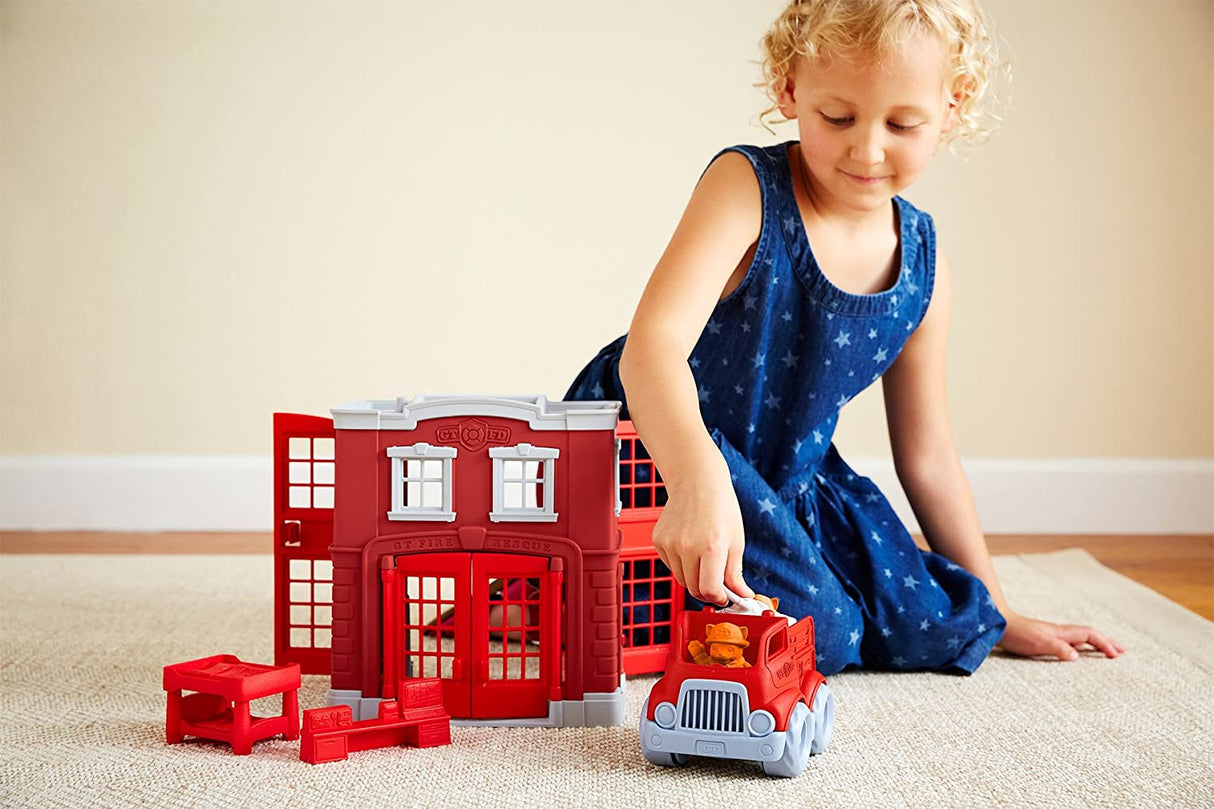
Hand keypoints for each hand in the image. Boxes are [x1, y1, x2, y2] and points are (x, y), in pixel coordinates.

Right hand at [651, 461, 751, 605]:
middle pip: (693, 588)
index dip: (718, 598)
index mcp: (712, 547)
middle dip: (706, 591)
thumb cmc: (720, 507)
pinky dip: (680, 564)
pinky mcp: (658, 540)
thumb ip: (735, 573)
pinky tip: (690, 546)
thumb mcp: (736, 540)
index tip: (724, 596)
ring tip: (703, 557)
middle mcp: (687, 546)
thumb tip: (741, 595)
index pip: (709, 589)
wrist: (696, 481)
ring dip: (693, 577)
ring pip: (681, 579)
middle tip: (716, 582)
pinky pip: (670, 565)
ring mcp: (670, 543)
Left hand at [997, 612, 1124, 660]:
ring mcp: (1052, 635)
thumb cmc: (1017, 635)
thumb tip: (1077, 657)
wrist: (997, 625)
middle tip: (1122, 651)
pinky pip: (1070, 643)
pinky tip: (1079, 654)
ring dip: (1095, 644)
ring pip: (1080, 638)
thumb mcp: (1038, 643)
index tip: (1116, 655)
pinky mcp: (1044, 640)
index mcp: (1061, 632)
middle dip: (1106, 642)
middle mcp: (1059, 632)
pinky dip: (1081, 648)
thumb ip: (1057, 648)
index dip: (1104, 644)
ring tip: (1106, 653)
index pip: (1089, 635)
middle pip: (1088, 635)